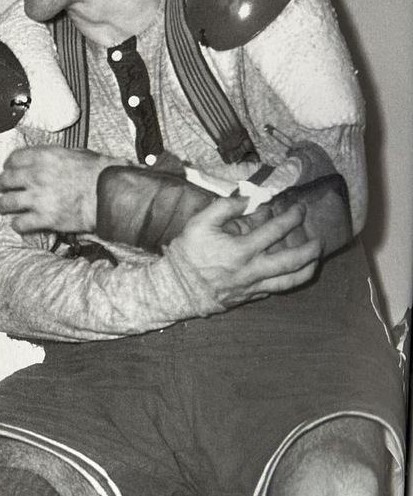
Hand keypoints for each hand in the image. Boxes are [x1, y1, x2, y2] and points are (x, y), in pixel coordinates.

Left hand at [0, 146, 123, 233]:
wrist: (110, 194)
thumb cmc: (99, 173)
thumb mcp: (77, 154)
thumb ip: (56, 156)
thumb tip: (48, 159)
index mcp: (44, 157)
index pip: (13, 159)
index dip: (9, 165)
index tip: (9, 169)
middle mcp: (37, 176)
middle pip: (4, 180)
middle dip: (1, 185)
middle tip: (3, 189)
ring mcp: (38, 198)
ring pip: (6, 203)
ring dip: (4, 206)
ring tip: (6, 208)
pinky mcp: (44, 218)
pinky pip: (19, 223)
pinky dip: (18, 224)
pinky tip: (21, 223)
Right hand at [172, 196, 321, 306]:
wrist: (176, 288)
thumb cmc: (186, 254)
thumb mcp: (199, 223)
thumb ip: (224, 207)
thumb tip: (247, 199)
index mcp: (241, 249)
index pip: (276, 230)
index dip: (291, 217)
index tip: (299, 209)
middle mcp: (252, 270)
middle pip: (292, 260)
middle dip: (310, 248)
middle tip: (318, 239)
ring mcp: (253, 286)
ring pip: (290, 281)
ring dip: (307, 269)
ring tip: (315, 259)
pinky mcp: (249, 297)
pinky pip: (276, 290)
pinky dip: (289, 281)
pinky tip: (293, 274)